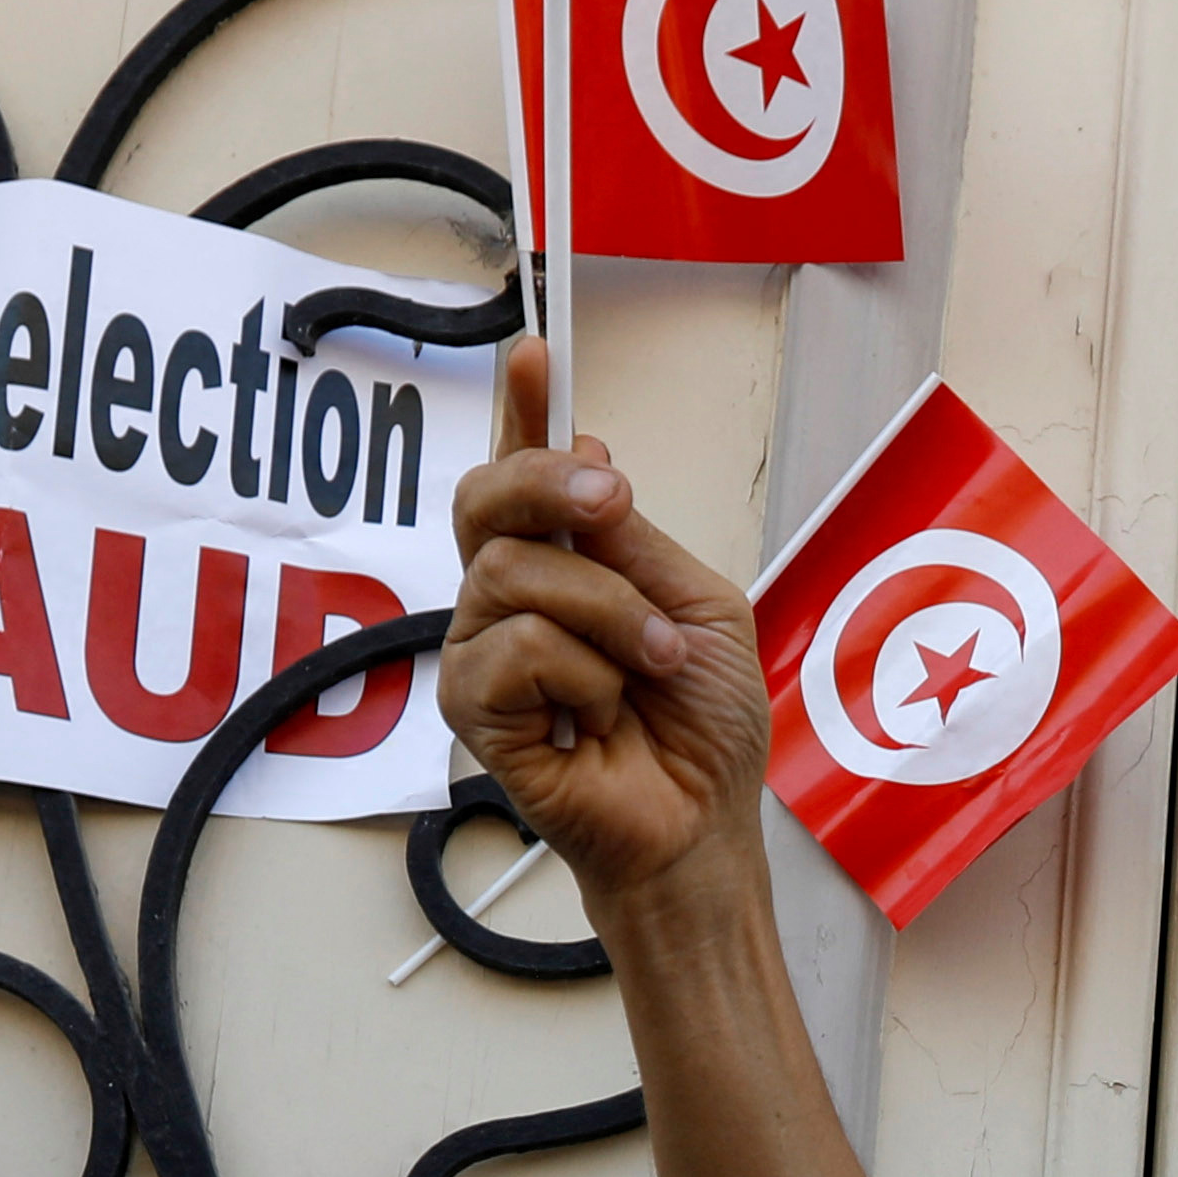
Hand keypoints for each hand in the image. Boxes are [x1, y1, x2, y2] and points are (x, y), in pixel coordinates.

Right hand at [434, 339, 768, 913]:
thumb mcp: (697, 606)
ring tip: (650, 665)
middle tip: (614, 502)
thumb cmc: (704, 729)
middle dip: (548, 483)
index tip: (535, 352)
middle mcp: (513, 600)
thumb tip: (585, 451)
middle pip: (486, 499)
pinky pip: (511, 649)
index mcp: (569, 566)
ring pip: (512, 575)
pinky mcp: (474, 712)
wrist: (704, 824)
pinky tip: (599, 716)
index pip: (526, 477)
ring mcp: (485, 653)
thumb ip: (633, 538)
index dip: (525, 412)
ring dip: (605, 613)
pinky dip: (579, 675)